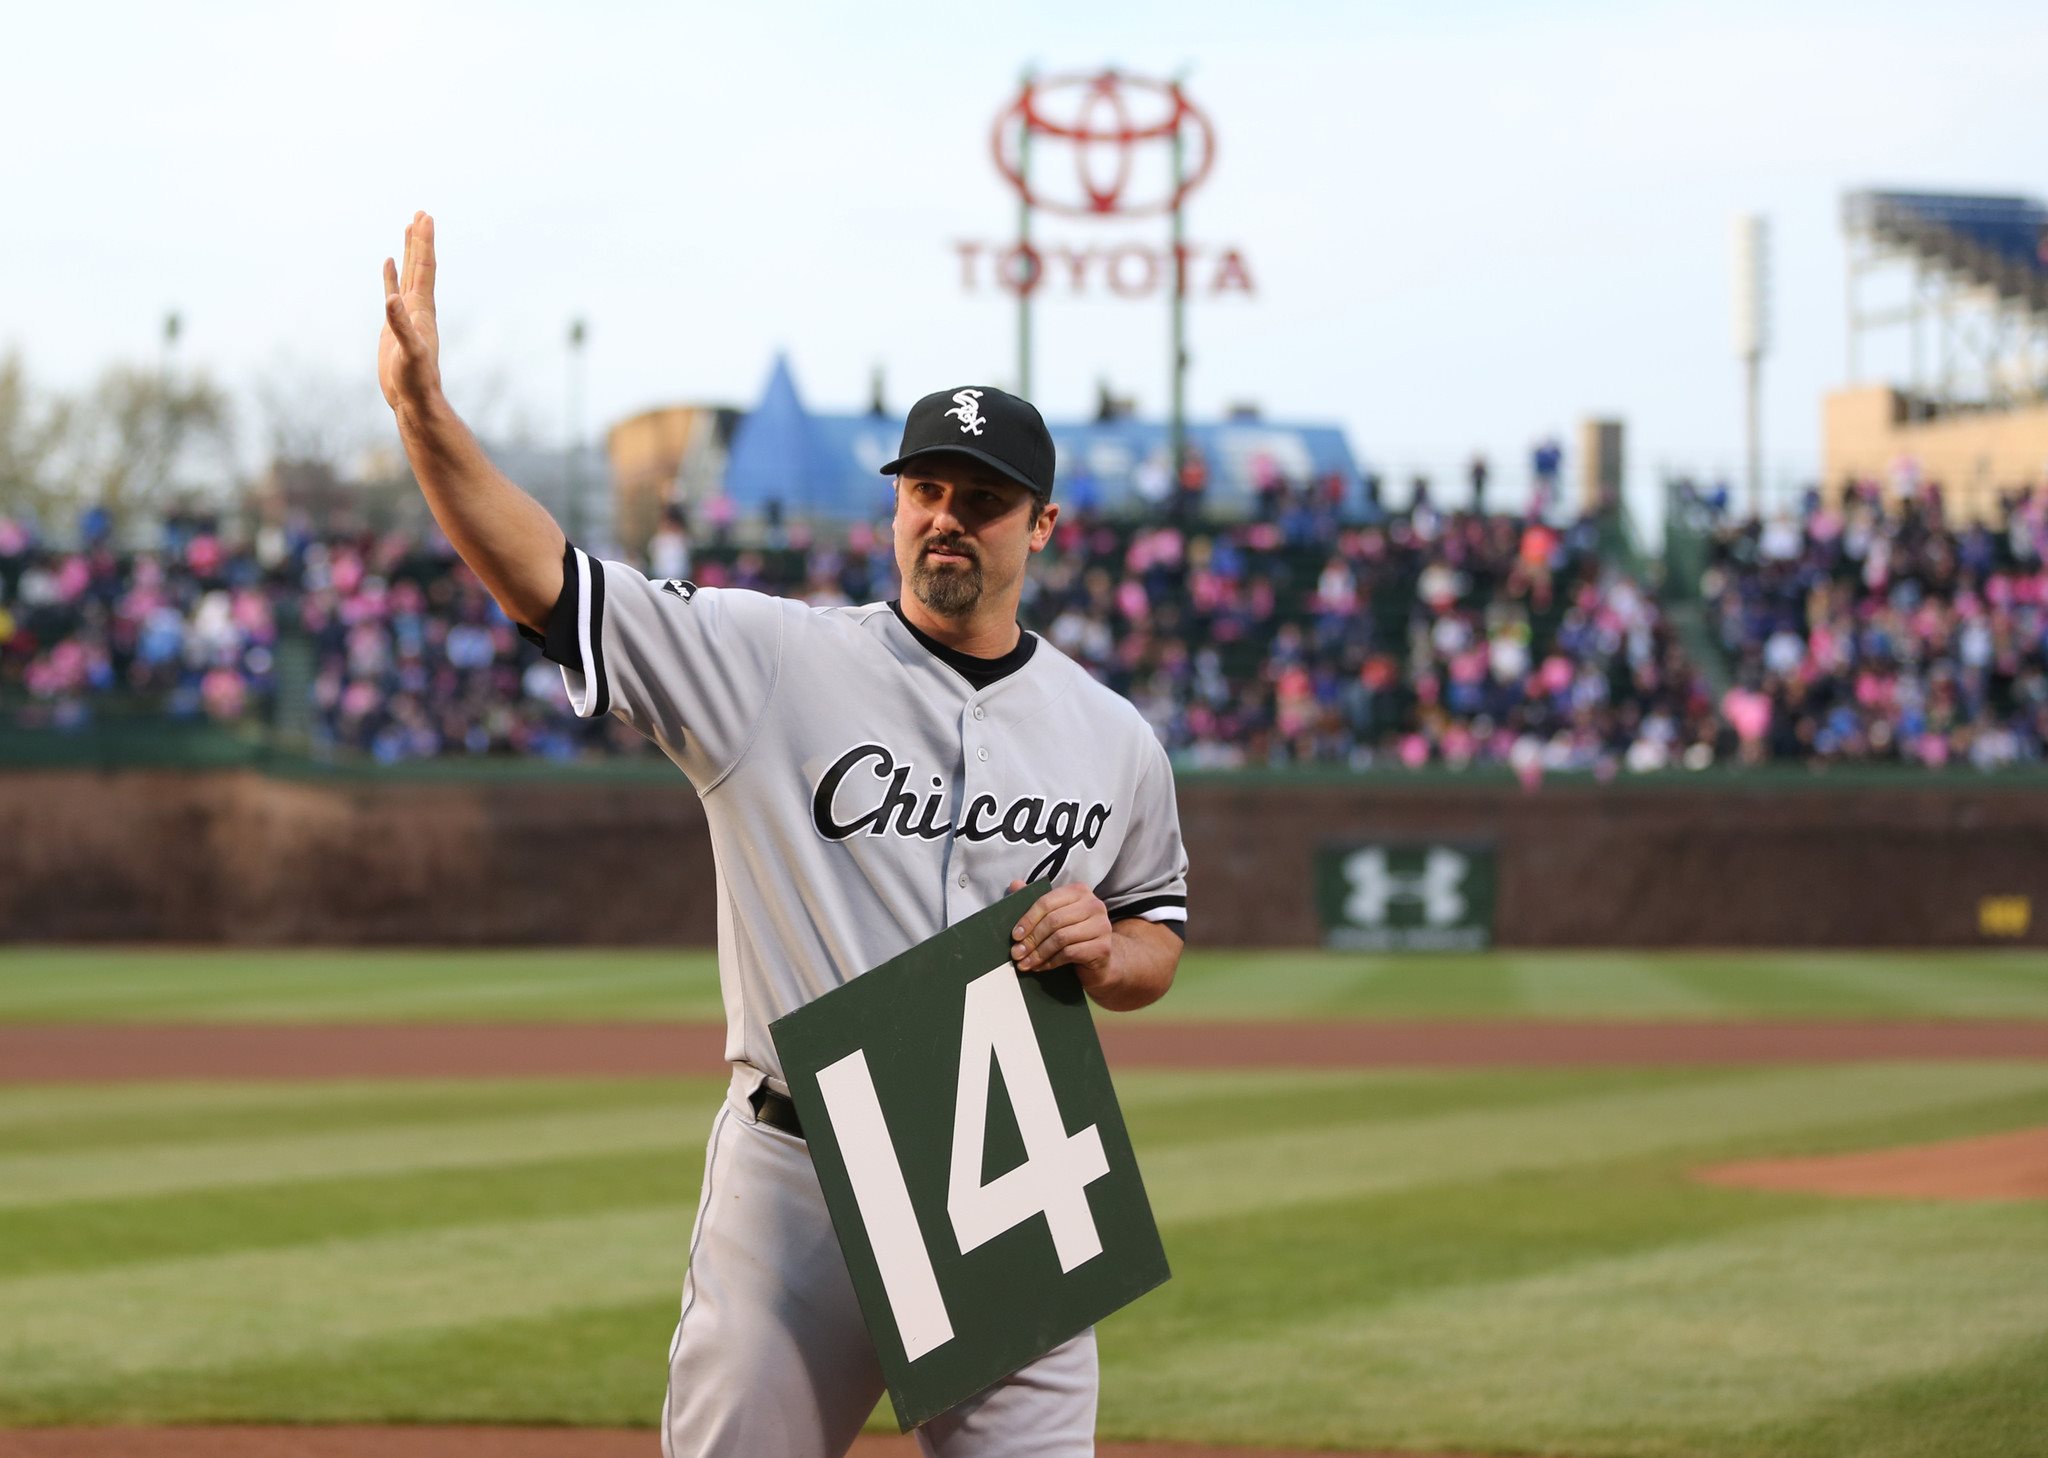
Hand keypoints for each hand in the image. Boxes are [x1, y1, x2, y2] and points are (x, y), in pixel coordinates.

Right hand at [379, 212, 442, 413]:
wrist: (413, 399)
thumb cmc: (415, 379)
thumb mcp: (409, 352)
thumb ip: (400, 327)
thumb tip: (392, 300)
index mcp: (422, 310)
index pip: (425, 268)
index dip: (425, 242)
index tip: (426, 217)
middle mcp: (418, 308)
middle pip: (421, 265)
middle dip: (420, 239)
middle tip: (422, 212)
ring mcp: (407, 314)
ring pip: (409, 274)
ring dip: (410, 251)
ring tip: (409, 226)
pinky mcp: (394, 324)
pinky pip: (393, 292)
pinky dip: (391, 275)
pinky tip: (389, 262)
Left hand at [1007, 879, 1113, 988]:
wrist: (1099, 959)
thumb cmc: (1073, 934)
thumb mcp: (1053, 916)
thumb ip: (1036, 901)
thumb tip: (1014, 885)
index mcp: (1079, 891)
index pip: (1047, 902)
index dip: (1028, 919)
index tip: (1015, 935)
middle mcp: (1094, 905)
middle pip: (1053, 920)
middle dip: (1031, 939)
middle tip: (1017, 953)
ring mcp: (1101, 926)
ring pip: (1061, 938)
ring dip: (1039, 953)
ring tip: (1025, 962)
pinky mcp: (1103, 947)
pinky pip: (1070, 953)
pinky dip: (1051, 962)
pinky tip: (1041, 967)